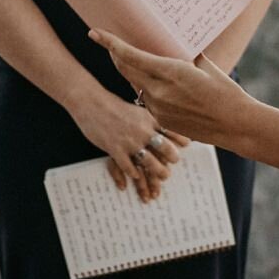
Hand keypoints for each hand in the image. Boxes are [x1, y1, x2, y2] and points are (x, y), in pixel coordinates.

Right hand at [72, 88, 189, 202]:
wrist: (91, 102)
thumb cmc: (111, 105)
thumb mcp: (135, 110)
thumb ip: (147, 119)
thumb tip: (157, 126)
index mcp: (148, 119)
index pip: (170, 131)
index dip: (180, 139)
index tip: (188, 144)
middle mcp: (142, 131)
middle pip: (164, 148)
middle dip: (172, 158)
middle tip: (174, 163)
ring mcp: (129, 141)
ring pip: (150, 161)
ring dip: (158, 171)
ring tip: (163, 177)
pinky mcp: (115, 149)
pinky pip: (129, 167)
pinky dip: (134, 174)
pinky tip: (136, 176)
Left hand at [90, 29, 255, 145]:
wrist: (235, 126)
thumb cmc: (226, 93)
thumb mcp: (206, 66)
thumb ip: (187, 55)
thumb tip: (178, 45)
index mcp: (170, 71)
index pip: (130, 55)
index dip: (110, 43)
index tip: (95, 33)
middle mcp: (159, 90)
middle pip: (126, 69)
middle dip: (115, 55)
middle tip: (109, 44)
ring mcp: (158, 108)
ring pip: (137, 85)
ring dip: (135, 73)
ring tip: (141, 63)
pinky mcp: (162, 120)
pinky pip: (148, 100)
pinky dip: (148, 89)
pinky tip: (160, 86)